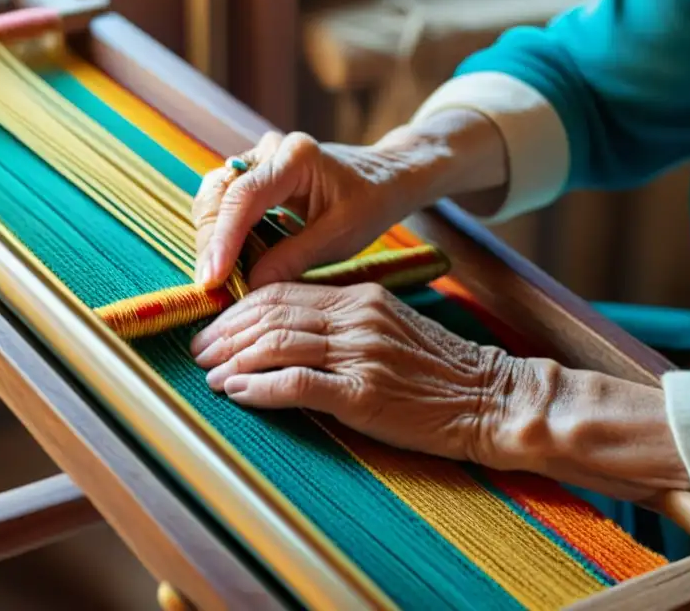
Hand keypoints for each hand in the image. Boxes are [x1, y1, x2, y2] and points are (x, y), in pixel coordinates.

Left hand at [189, 281, 532, 465]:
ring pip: (277, 344)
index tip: (215, 328)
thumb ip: (343, 321)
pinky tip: (237, 394)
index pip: (282, 293)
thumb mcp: (390, 326)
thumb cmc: (439, 368)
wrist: (491, 397)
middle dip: (226, 334)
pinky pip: (298, 383)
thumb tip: (286, 331)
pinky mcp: (365, 394)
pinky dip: (260, 388)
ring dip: (234, 361)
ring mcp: (360, 354)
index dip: (239, 310)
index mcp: (359, 297)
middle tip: (199, 352)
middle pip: (271, 315)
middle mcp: (356, 317)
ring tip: (209, 375)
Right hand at [193, 131, 424, 289]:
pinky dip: (222, 233)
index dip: (223, 239)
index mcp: (296, 157)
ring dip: (212, 238)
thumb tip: (250, 286)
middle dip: (211, 242)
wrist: (383, 178)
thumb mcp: (341, 237)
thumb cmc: (370, 203)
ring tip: (221, 278)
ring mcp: (258, 159)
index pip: (244, 197)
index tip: (212, 278)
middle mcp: (270, 150)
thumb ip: (294, 259)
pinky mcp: (253, 175)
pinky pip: (223, 202)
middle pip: (218, 193)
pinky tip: (230, 262)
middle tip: (213, 287)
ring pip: (214, 197)